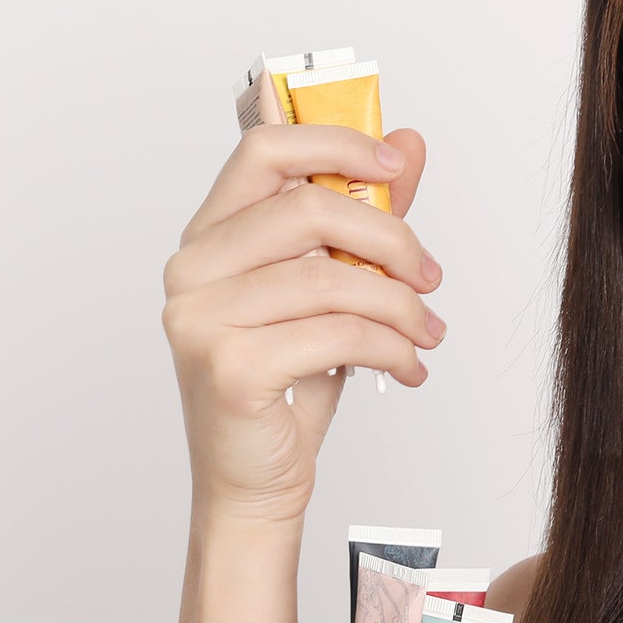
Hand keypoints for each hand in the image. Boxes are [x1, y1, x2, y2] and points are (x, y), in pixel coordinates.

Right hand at [160, 123, 445, 525]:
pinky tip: (407, 366)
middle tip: (429, 274)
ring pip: (331, 278)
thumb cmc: (287, 381)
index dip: (336, 143)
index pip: (264, 149)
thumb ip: (366, 214)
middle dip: (390, 238)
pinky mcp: (229, 367)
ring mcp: (201, 317)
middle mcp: (193, 268)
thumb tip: (410, 143)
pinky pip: (337, 334)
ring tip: (425, 333)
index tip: (395, 164)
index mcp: (212, 234)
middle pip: (308, 208)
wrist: (254, 480)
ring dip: (399, 306)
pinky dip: (390, 348)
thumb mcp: (332, 288)